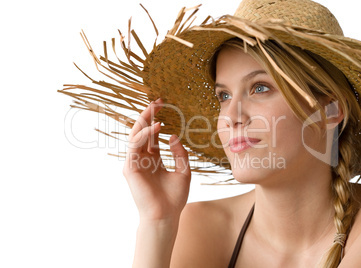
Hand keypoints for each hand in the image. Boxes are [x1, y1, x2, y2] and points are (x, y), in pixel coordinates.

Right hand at [123, 98, 190, 221]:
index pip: (151, 136)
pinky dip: (144, 134)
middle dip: (148, 115)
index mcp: (153, 160)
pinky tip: (157, 127)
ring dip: (144, 120)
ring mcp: (135, 163)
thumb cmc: (174, 197)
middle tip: (157, 101)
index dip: (155, 120)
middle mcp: (142, 159)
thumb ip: (180, 153)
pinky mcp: (130, 168)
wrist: (167, 215)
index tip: (162, 106)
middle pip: (142, 132)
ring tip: (154, 107)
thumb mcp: (184, 171)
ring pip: (135, 135)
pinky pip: (135, 146)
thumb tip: (173, 136)